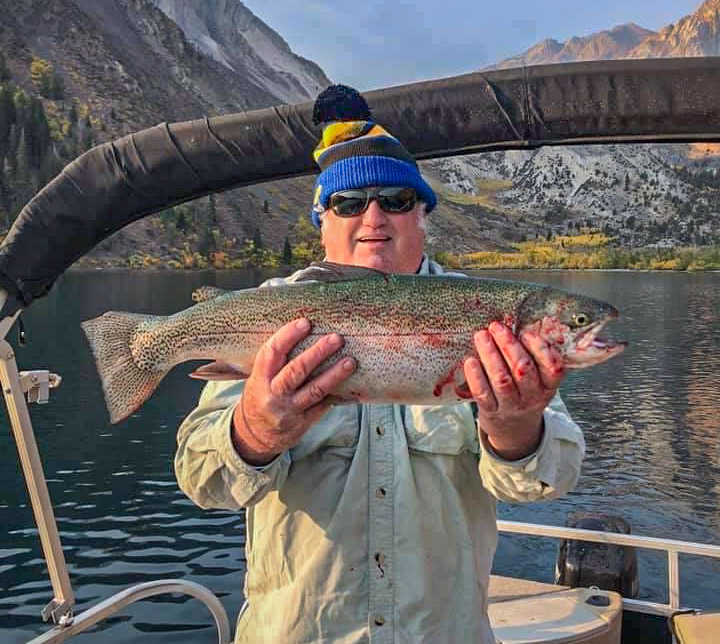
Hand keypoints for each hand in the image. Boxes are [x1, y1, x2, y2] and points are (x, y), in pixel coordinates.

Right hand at [232, 318, 355, 464]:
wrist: (254, 435)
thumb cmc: (260, 396)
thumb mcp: (259, 377)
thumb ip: (276, 360)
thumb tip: (304, 329)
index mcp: (260, 378)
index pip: (272, 353)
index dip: (287, 336)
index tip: (305, 323)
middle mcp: (274, 394)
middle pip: (296, 371)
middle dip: (317, 353)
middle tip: (336, 338)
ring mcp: (290, 409)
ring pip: (314, 390)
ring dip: (334, 375)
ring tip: (351, 362)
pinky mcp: (304, 421)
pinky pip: (324, 407)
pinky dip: (339, 395)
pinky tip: (354, 386)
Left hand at [463, 321, 565, 459]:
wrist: (514, 430)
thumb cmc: (524, 394)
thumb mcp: (538, 380)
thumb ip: (533, 358)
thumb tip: (516, 324)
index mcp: (548, 386)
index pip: (553, 368)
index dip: (540, 349)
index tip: (526, 333)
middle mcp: (532, 397)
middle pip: (523, 369)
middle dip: (508, 345)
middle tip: (496, 326)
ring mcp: (511, 406)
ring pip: (501, 379)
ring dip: (490, 355)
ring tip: (481, 336)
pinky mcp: (491, 411)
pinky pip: (483, 393)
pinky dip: (476, 376)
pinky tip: (470, 361)